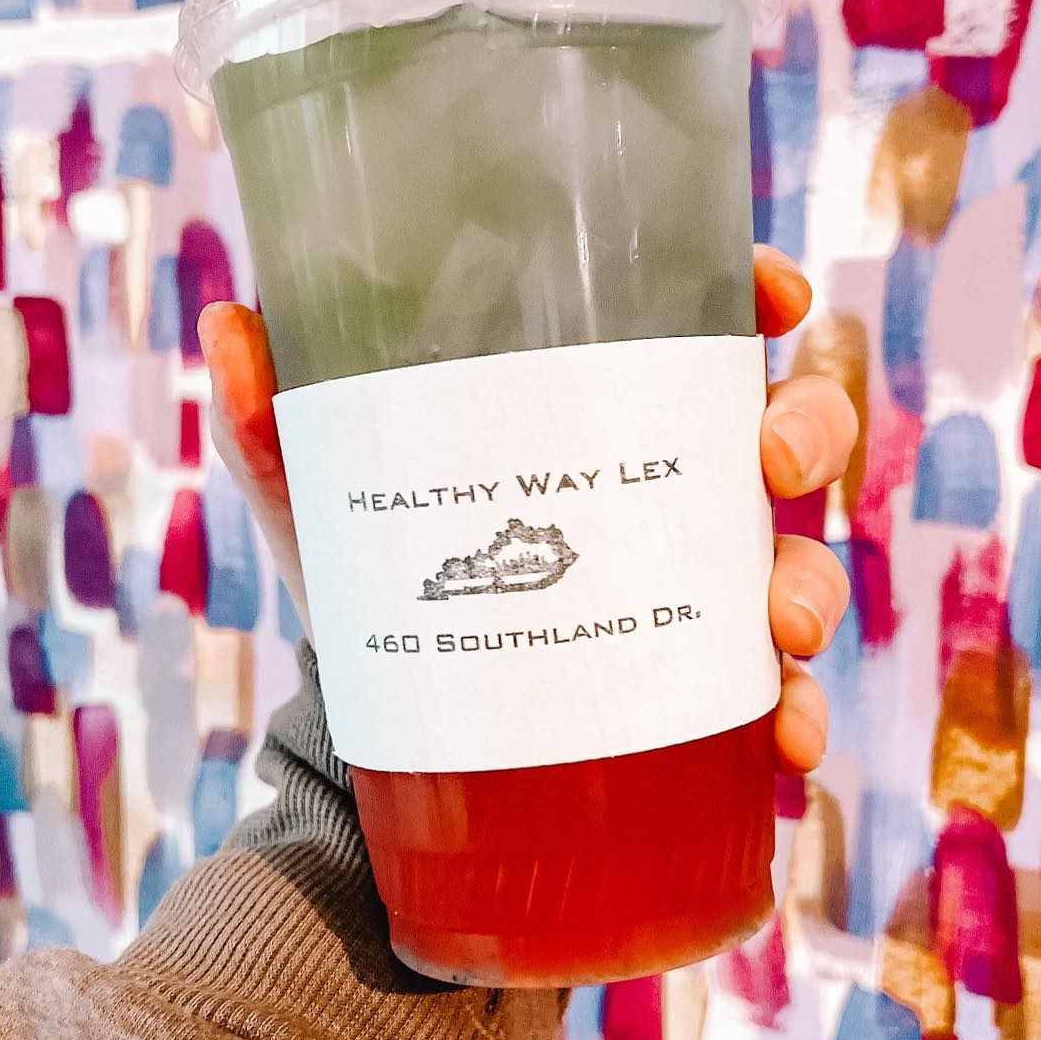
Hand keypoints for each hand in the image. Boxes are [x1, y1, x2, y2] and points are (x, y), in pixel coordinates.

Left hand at [198, 245, 855, 774]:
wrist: (372, 723)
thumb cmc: (365, 569)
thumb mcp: (320, 492)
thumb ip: (275, 417)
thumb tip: (229, 325)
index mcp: (598, 407)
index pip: (699, 327)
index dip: (752, 294)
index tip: (776, 293)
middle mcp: (664, 486)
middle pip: (782, 427)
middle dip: (807, 430)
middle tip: (771, 464)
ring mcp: (689, 588)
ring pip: (795, 559)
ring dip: (810, 584)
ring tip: (782, 627)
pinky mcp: (692, 688)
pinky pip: (767, 697)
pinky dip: (792, 717)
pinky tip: (785, 745)